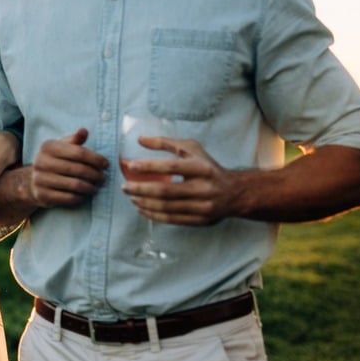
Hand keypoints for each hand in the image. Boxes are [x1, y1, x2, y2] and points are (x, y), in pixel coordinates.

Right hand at [30, 128, 108, 206]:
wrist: (32, 180)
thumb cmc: (54, 160)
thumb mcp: (62, 147)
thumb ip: (75, 140)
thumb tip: (84, 131)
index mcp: (48, 147)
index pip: (79, 152)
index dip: (96, 159)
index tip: (106, 164)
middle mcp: (41, 162)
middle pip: (78, 169)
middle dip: (95, 174)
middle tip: (103, 177)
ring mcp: (40, 179)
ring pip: (75, 185)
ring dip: (90, 187)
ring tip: (96, 186)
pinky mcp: (42, 195)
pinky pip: (68, 198)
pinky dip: (81, 197)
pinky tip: (85, 194)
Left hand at [120, 134, 234, 225]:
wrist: (235, 193)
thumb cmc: (207, 167)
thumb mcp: (191, 149)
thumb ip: (165, 143)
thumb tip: (140, 140)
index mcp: (201, 168)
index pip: (171, 166)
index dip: (149, 166)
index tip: (131, 165)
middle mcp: (204, 188)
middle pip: (165, 191)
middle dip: (140, 189)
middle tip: (124, 187)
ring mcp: (203, 207)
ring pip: (166, 207)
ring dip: (144, 203)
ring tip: (131, 197)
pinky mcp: (200, 220)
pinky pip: (171, 219)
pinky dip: (153, 215)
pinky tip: (141, 208)